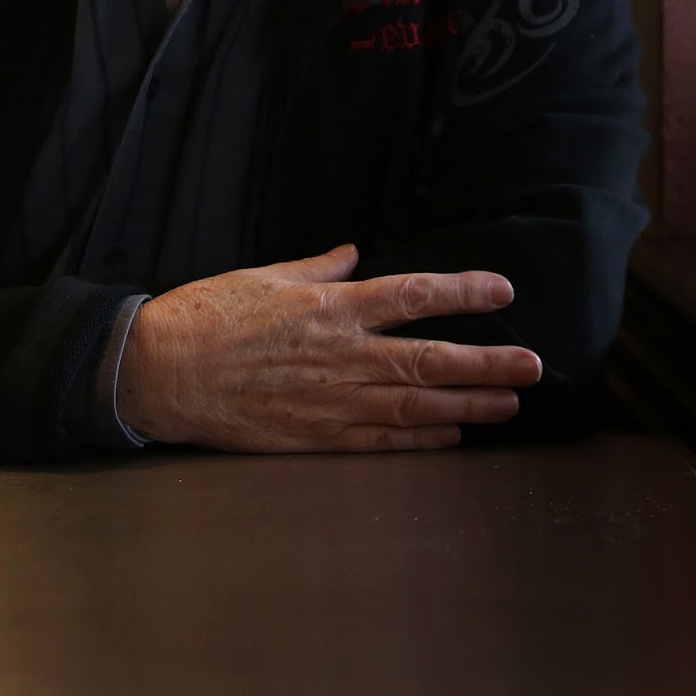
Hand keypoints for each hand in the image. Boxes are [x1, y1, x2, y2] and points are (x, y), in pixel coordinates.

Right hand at [117, 243, 541, 452]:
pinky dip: (421, 439)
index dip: (461, 293)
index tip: (503, 290)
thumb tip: (351, 254)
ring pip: (415, 405)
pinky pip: (381, 441)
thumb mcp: (263, 275)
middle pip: (429, 359)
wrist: (162, 372)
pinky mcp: (315, 437)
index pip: (411, 296)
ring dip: (469, 404)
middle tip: (533, 364)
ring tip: (510, 403)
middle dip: (487, 362)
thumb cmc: (207, 315)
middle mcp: (340, 355)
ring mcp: (331, 401)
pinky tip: (452, 436)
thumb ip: (316, 268)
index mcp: (329, 307)